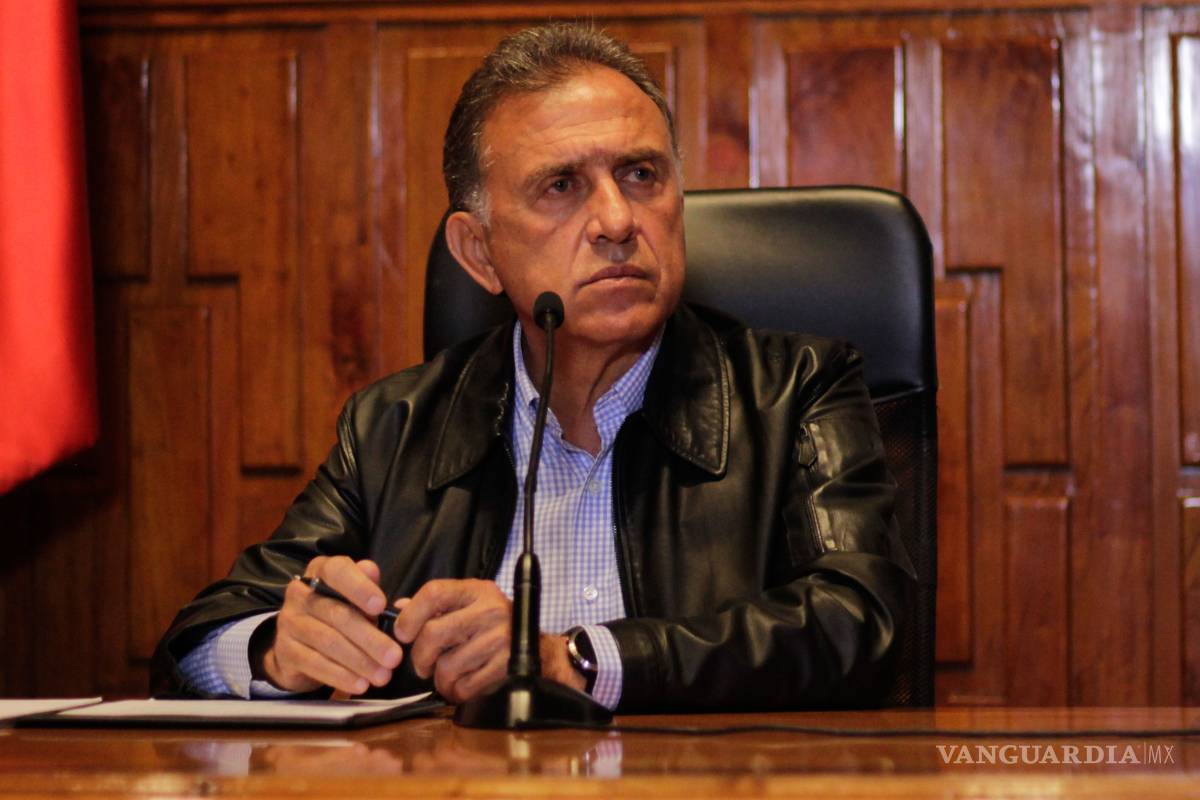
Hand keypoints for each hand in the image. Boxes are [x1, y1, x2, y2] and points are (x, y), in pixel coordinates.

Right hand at [259, 556, 402, 694]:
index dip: (359, 587)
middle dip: (370, 638)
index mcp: (321, 571)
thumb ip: (368, 588)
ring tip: (382, 675)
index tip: (381, 606)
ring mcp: (289, 622)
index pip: (337, 571)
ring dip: (359, 661)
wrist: (299, 646)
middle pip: (337, 614)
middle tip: (394, 657)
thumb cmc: (338, 615)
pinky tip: (360, 684)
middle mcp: (300, 593)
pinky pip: (314, 663)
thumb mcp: (356, 599)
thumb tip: (373, 572)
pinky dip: (340, 675)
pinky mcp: (285, 651)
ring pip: (327, 641)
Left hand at [392, 579, 586, 702]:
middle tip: (422, 665)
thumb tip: (399, 608)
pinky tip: (461, 686)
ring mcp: (500, 639)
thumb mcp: (471, 605)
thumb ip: (436, 607)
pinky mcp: (505, 666)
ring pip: (446, 666)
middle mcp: (490, 610)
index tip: (403, 633)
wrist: (541, 650)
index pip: (434, 592)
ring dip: (439, 680)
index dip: (411, 614)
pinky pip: (464, 686)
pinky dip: (456, 692)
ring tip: (445, 677)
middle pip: (433, 634)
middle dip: (420, 657)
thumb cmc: (497, 626)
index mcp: (478, 591)